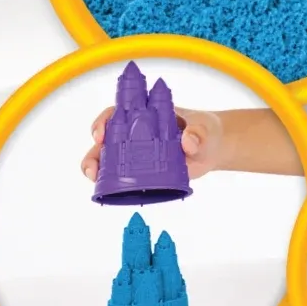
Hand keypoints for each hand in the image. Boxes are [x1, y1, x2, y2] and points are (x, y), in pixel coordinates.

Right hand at [79, 103, 218, 182]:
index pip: (117, 113)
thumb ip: (198, 133)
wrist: (213, 148)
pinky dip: (113, 184)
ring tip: (94, 179)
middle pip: (106, 140)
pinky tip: (109, 191)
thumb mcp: (204, 127)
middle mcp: (135, 133)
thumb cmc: (205, 130)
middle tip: (92, 167)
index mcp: (145, 115)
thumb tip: (188, 143)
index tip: (101, 134)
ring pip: (109, 160)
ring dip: (97, 169)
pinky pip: (124, 177)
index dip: (104, 122)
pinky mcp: (144, 171)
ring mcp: (138, 153)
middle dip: (93, 152)